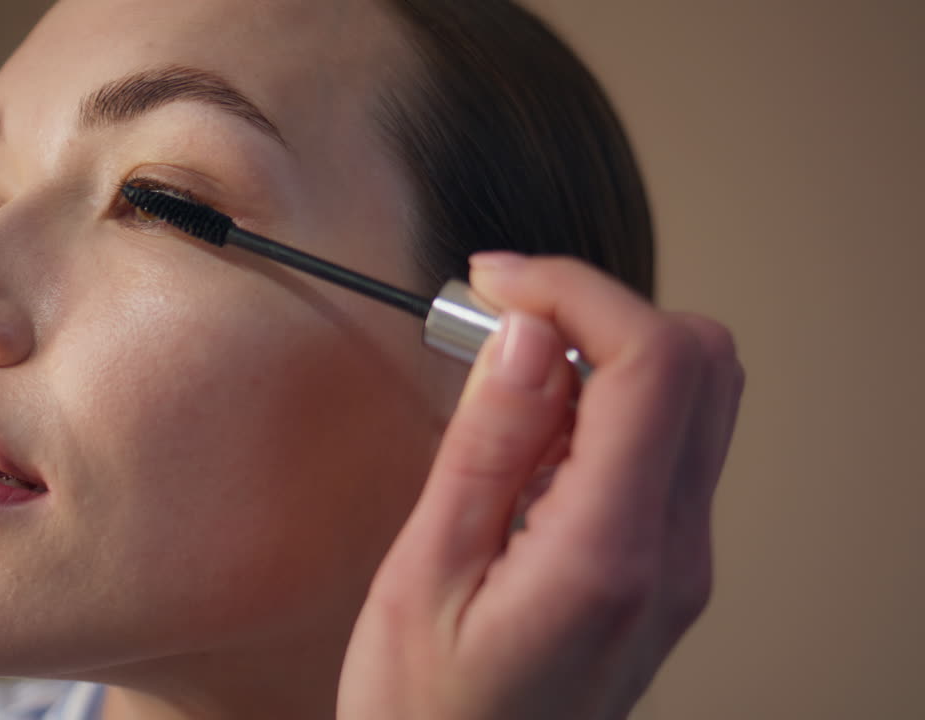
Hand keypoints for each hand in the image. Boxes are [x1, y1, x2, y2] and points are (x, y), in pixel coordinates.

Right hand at [338, 253, 743, 719]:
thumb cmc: (427, 714)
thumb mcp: (425, 575)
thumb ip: (488, 446)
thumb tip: (531, 335)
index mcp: (611, 554)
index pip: (655, 363)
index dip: (576, 292)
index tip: (497, 284)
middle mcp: (673, 554)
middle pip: (701, 363)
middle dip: (596, 310)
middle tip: (498, 322)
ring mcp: (680, 563)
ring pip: (692, 397)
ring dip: (601, 353)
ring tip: (502, 378)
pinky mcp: (664, 567)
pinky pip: (664, 447)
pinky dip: (605, 405)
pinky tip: (527, 433)